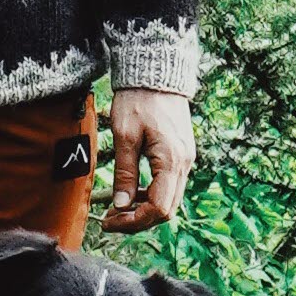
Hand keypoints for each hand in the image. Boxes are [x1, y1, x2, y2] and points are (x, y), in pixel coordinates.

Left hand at [104, 88, 195, 234]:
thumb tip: (120, 205)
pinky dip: (151, 195)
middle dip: (138, 220)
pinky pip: (169, 185)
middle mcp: (184, 164)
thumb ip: (125, 173)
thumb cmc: (139, 100)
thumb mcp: (125, 136)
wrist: (156, 74)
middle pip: (166, 209)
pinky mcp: (181, 155)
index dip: (134, 221)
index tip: (110, 222)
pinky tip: (132, 193)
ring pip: (169, 200)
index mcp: (172, 161)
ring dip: (144, 209)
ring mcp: (186, 160)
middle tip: (111, 220)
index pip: (158, 208)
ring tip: (117, 208)